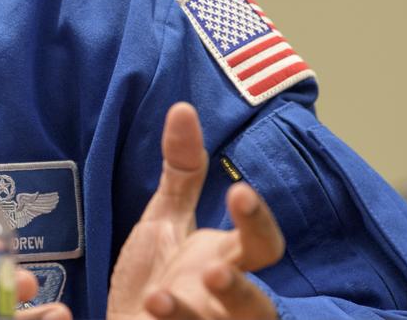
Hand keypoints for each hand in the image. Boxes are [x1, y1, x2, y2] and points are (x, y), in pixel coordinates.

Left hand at [106, 103, 283, 319]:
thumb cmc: (154, 281)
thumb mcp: (165, 222)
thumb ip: (182, 173)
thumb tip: (183, 108)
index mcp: (229, 263)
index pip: (261, 243)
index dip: (256, 220)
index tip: (238, 192)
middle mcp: (227, 305)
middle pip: (260, 308)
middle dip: (242, 291)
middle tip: (215, 273)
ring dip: (193, 317)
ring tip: (160, 298)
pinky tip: (146, 311)